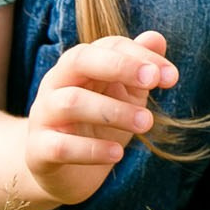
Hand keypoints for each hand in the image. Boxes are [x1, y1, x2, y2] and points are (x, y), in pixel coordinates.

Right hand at [24, 32, 179, 204]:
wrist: (66, 172)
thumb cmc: (99, 125)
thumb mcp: (124, 95)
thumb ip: (139, 68)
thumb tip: (157, 37)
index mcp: (78, 66)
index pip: (107, 46)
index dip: (140, 56)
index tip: (171, 76)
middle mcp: (55, 84)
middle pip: (79, 60)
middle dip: (119, 66)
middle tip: (152, 82)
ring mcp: (43, 116)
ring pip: (71, 102)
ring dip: (113, 111)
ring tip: (146, 123)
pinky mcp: (38, 150)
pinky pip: (60, 145)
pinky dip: (91, 149)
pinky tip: (117, 153)